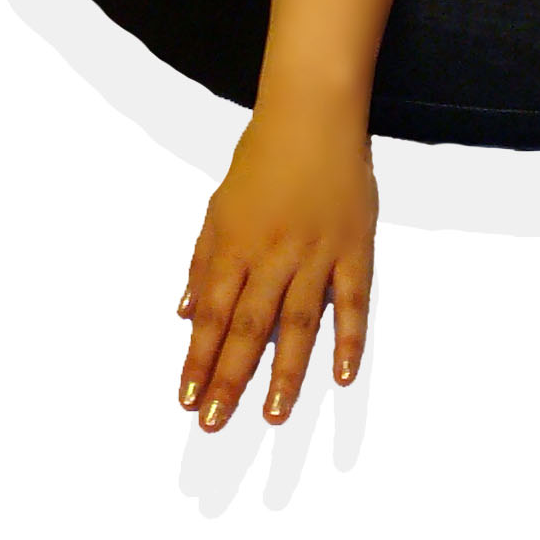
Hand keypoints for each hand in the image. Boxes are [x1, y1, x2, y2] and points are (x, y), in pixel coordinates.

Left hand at [177, 107, 376, 430]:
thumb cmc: (262, 158)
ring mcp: (317, 253)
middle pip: (249, 328)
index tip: (187, 400)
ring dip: (285, 372)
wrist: (314, 115)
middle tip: (215, 423)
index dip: (198, 359)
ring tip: (273, 414)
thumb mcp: (219, 207)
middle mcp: (273, 255)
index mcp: (235, 245)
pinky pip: (355, 301)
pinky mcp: (354, 248)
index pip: (213, 315)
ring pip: (299, 322)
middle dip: (229, 379)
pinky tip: (341, 374)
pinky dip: (350, 339)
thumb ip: (203, 263)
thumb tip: (185, 314)